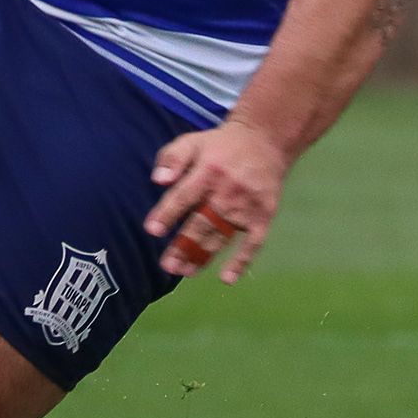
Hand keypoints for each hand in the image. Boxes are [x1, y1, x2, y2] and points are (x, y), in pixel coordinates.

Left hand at [143, 116, 289, 284]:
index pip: (183, 196)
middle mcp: (227, 191)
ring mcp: (246, 206)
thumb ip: (171, 158)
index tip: (152, 230)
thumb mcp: (193, 142)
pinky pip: (253, 243)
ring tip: (186, 271)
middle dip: (183, 245)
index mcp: (207, 172)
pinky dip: (241, 262)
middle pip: (201, 223)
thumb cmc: (221, 146)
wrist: (265, 140)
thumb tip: (157, 180)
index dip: (167, 214)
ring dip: (203, 256)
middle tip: (167, 265)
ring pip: (221, 236)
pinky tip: (227, 278)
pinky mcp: (263, 215)